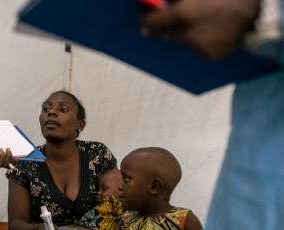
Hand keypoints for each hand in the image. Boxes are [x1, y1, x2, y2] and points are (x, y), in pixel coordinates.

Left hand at [141, 0, 259, 59]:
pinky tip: (206, 32)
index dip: (147, 20)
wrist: (257, 13)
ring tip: (194, 24)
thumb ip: (177, 3)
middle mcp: (189, 34)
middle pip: (165, 34)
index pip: (153, 22)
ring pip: (180, 41)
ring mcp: (199, 47)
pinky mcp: (209, 55)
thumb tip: (159, 7)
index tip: (143, 20)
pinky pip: (194, 48)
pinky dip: (196, 41)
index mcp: (185, 14)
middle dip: (163, 28)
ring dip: (182, 34)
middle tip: (160, 23)